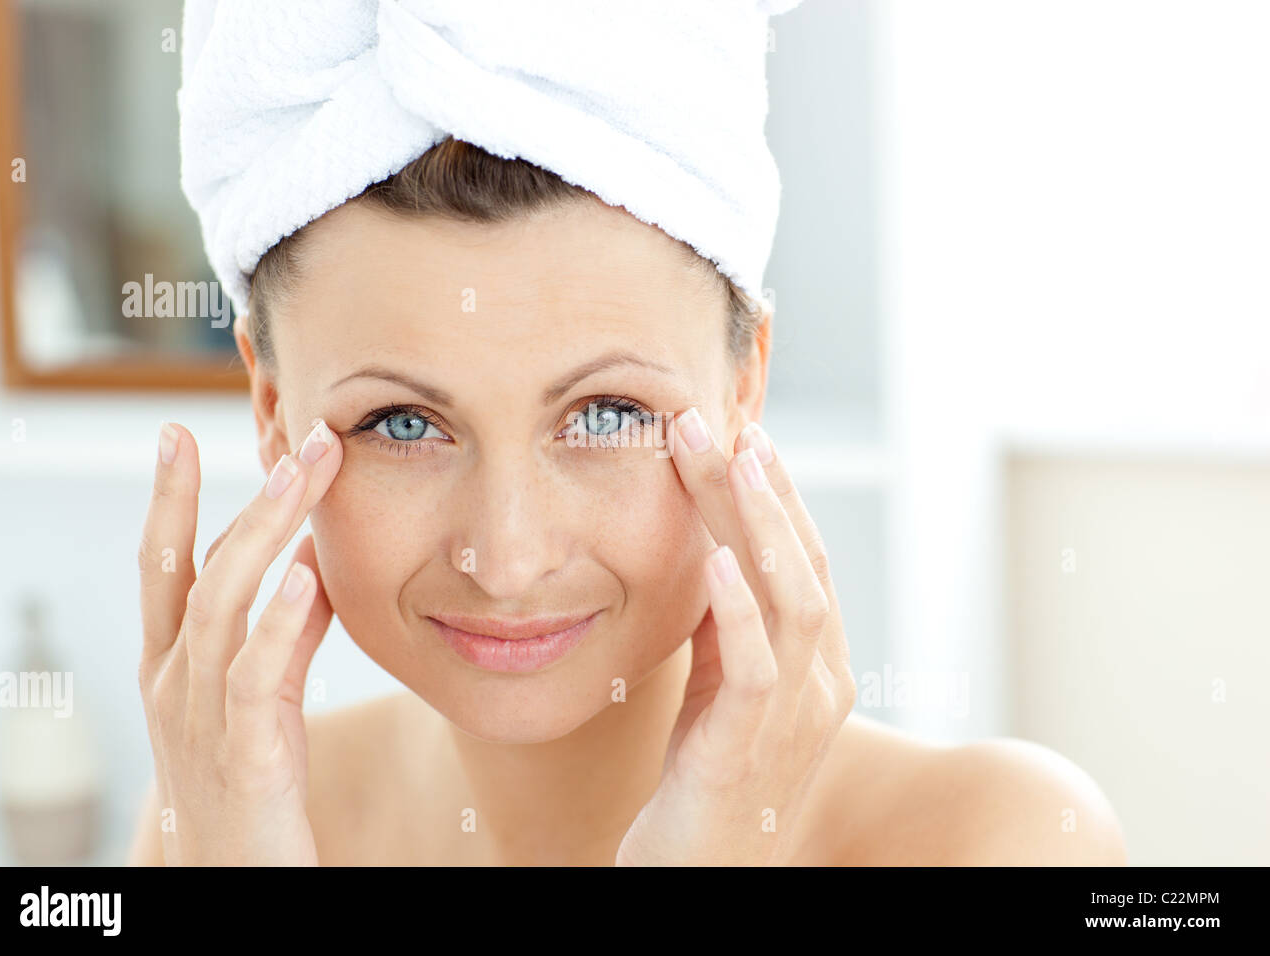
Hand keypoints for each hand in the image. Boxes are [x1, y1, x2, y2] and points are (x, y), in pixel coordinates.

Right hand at [137, 419, 341, 864]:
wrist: (237, 884)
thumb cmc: (249, 779)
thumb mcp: (263, 693)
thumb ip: (286, 629)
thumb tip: (312, 558)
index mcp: (170, 664)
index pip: (165, 565)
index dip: (171, 499)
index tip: (177, 434)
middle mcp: (173, 682)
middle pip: (194, 571)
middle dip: (242, 499)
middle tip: (294, 440)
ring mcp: (202, 718)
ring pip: (218, 609)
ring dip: (263, 535)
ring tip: (302, 477)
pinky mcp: (246, 755)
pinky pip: (254, 679)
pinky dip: (278, 624)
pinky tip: (309, 580)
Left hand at [615, 410, 855, 865]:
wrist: (700, 876)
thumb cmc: (708, 779)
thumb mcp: (720, 685)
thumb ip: (728, 624)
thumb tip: (711, 547)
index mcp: (817, 664)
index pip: (804, 561)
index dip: (778, 495)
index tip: (742, 433)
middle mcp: (821, 683)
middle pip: (803, 565)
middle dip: (764, 490)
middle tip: (725, 422)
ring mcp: (793, 718)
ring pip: (795, 603)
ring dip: (760, 526)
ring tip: (731, 461)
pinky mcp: (748, 750)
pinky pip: (754, 670)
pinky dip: (740, 611)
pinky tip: (716, 563)